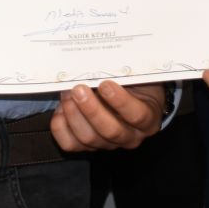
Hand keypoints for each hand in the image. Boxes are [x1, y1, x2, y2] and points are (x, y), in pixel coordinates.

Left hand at [50, 81, 164, 152]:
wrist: (130, 99)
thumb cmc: (135, 85)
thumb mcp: (137, 77)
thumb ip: (125, 74)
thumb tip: (103, 61)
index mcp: (147, 120)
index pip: (137, 115)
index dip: (121, 101)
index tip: (106, 84)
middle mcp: (129, 137)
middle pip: (110, 131)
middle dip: (92, 109)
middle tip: (79, 89)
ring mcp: (107, 144)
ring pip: (89, 138)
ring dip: (74, 114)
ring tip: (67, 94)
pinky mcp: (87, 146)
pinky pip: (71, 144)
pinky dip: (61, 127)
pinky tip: (60, 110)